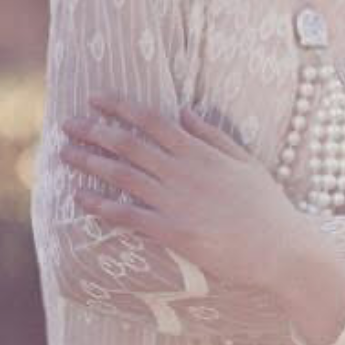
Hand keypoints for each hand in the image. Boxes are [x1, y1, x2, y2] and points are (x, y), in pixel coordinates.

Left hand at [59, 94, 311, 295]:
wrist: (280, 247)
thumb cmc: (266, 206)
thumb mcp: (244, 161)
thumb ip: (213, 135)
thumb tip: (184, 112)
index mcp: (200, 152)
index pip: (152, 121)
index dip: (120, 107)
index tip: (95, 98)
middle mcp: (184, 171)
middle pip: (129, 144)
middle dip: (95, 131)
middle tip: (67, 124)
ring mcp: (176, 201)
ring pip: (124, 175)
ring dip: (91, 163)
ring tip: (64, 154)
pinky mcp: (173, 231)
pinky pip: (129, 215)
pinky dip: (102, 206)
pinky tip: (80, 199)